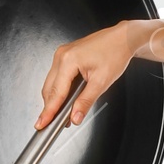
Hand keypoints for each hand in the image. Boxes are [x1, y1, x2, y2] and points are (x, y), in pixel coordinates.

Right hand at [35, 19, 159, 128]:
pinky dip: (59, 90)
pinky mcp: (65, 56)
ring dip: (55, 99)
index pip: (56, 92)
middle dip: (50, 107)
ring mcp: (61, 54)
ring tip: (62, 115)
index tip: (41, 124)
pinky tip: (66, 100)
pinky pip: (56, 77)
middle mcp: (61, 55)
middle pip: (49, 89)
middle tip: (51, 125)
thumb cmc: (115, 53)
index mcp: (69, 60)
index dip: (48, 111)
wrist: (122, 38)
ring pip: (51, 84)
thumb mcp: (102, 82)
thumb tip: (75, 117)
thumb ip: (86, 101)